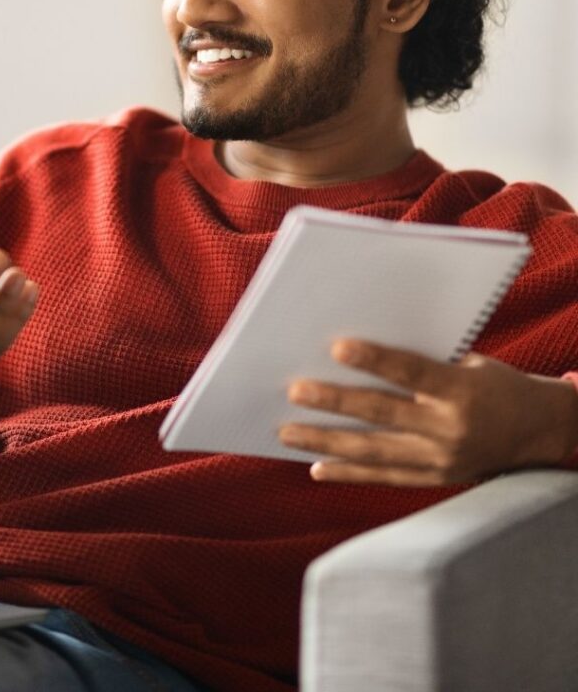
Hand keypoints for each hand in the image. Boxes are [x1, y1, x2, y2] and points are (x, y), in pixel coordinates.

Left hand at [277, 339, 577, 486]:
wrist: (540, 431)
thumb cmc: (492, 383)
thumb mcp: (465, 363)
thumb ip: (420, 363)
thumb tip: (353, 355)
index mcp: (461, 390)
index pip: (411, 372)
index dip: (375, 360)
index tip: (337, 348)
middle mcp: (450, 429)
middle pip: (383, 414)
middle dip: (334, 402)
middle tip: (294, 391)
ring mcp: (441, 460)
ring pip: (374, 452)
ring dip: (326, 442)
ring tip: (287, 432)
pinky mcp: (434, 479)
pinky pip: (384, 478)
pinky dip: (347, 473)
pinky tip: (315, 467)